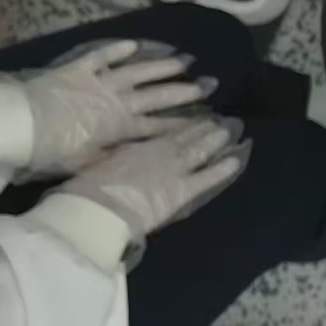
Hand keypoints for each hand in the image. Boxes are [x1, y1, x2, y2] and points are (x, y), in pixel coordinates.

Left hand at [21, 40, 214, 172]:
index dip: (182, 125)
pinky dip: (117, 50)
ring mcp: (100, 82)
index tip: (204, 122)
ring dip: (161, 66)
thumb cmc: (52, 152)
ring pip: (138, 72)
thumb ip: (111, 158)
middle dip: (184, 92)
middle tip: (208, 85)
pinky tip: (134, 45)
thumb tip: (133, 156)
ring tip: (184, 61)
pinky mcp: (79, 69)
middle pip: (157, 96)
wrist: (21, 125)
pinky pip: (102, 56)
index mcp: (120, 128)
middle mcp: (117, 102)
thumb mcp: (86, 163)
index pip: (158, 127)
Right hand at [56, 118, 248, 239]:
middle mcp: (158, 151)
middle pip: (184, 136)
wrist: (97, 209)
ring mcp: (173, 169)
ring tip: (231, 128)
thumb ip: (115, 157)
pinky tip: (236, 159)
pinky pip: (208, 176)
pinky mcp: (182, 190)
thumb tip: (118, 154)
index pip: (164, 132)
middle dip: (203, 127)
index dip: (182, 124)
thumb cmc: (89, 188)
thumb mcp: (99, 165)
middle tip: (221, 118)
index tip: (196, 116)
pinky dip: (223, 167)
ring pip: (199, 149)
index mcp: (136, 145)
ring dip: (215, 139)